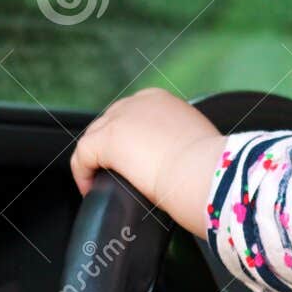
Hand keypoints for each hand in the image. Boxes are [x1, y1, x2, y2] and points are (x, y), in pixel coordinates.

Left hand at [70, 88, 224, 241]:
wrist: (204, 171)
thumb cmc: (209, 166)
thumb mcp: (195, 144)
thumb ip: (181, 142)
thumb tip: (179, 159)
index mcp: (160, 100)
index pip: (131, 116)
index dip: (127, 141)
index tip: (133, 162)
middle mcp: (137, 102)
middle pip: (109, 124)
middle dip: (108, 150)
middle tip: (114, 176)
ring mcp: (119, 118)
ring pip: (94, 139)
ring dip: (94, 162)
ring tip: (100, 185)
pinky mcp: (105, 139)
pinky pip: (82, 156)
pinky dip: (83, 174)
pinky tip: (91, 190)